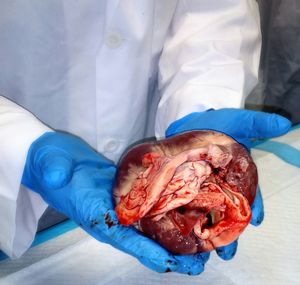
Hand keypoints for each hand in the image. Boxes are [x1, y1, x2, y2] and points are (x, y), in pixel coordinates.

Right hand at [22, 132, 209, 274]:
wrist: (53, 156)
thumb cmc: (50, 162)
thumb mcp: (50, 164)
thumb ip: (53, 172)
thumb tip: (56, 176)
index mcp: (95, 215)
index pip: (123, 237)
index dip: (147, 250)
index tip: (172, 262)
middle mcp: (111, 217)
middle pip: (142, 242)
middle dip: (170, 254)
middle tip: (199, 261)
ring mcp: (121, 207)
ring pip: (150, 229)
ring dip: (174, 240)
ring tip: (201, 247)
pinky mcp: (127, 196)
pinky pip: (150, 211)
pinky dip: (169, 218)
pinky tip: (187, 218)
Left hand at [165, 108, 290, 258]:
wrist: (187, 120)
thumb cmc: (213, 123)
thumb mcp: (237, 121)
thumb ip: (258, 123)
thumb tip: (283, 123)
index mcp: (238, 173)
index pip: (250, 193)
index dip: (254, 206)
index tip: (256, 220)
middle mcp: (224, 183)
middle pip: (231, 211)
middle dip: (232, 230)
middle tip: (228, 250)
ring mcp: (206, 186)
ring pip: (213, 213)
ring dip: (214, 232)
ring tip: (213, 250)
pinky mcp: (190, 187)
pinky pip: (194, 207)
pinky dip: (195, 221)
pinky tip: (194, 235)